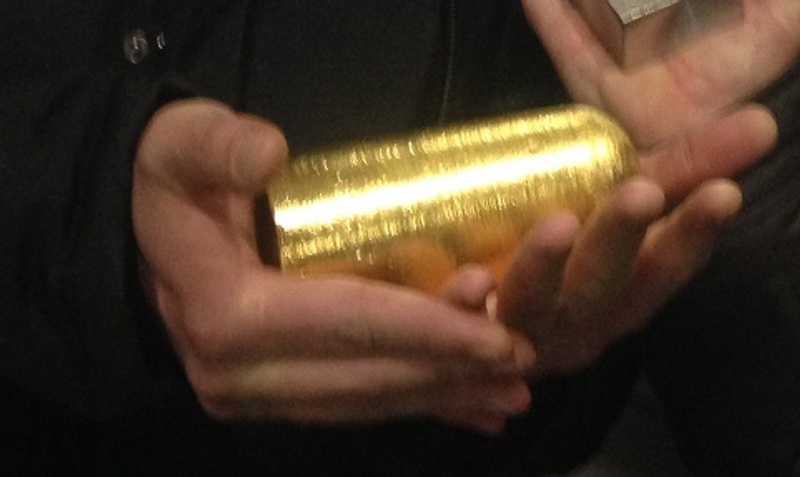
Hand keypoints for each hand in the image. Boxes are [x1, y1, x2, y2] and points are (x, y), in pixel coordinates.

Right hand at [132, 99, 535, 433]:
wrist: (139, 227)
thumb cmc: (170, 181)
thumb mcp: (184, 145)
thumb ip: (220, 146)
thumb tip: (270, 155)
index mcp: (227, 313)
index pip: (351, 324)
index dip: (430, 331)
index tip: (501, 336)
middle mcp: (239, 373)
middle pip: (368, 376)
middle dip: (449, 373)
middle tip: (523, 366)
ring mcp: (252, 393)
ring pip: (364, 401)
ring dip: (438, 398)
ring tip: (507, 397)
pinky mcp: (268, 395)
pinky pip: (349, 404)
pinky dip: (407, 406)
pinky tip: (458, 410)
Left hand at [493, 0, 794, 374]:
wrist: (477, 327)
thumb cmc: (561, 257)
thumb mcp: (619, 208)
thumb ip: (680, 169)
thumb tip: (760, 124)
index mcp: (619, 299)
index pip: (663, 270)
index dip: (693, 236)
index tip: (723, 193)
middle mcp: (575, 325)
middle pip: (601, 287)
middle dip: (624, 239)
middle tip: (644, 191)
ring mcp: (516, 336)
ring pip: (533, 307)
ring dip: (546, 268)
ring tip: (560, 223)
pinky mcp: (460, 338)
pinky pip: (458, 327)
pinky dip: (465, 305)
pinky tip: (472, 278)